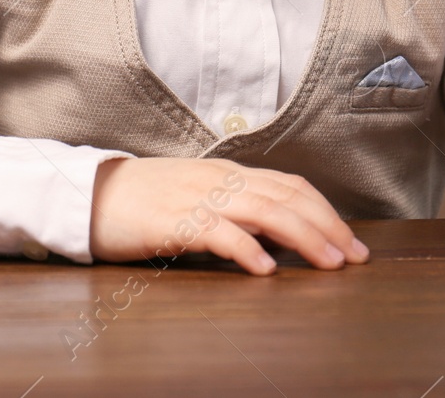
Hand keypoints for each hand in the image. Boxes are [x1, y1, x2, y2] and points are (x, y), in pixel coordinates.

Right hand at [88, 157, 369, 275]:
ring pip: (264, 211)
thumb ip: (234, 209)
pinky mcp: (173, 221)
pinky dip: (247, 249)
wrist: (89, 196)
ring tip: (327, 263)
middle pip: (286, 197)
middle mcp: (219, 180)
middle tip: (355, 257)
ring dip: (302, 237)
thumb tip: (278, 237)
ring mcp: (197, 197)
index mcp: (227, 174)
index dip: (326, 212)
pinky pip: (218, 232)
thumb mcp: (196, 197)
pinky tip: (266, 270)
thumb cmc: (144, 203)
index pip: (290, 186)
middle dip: (327, 226)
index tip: (352, 242)